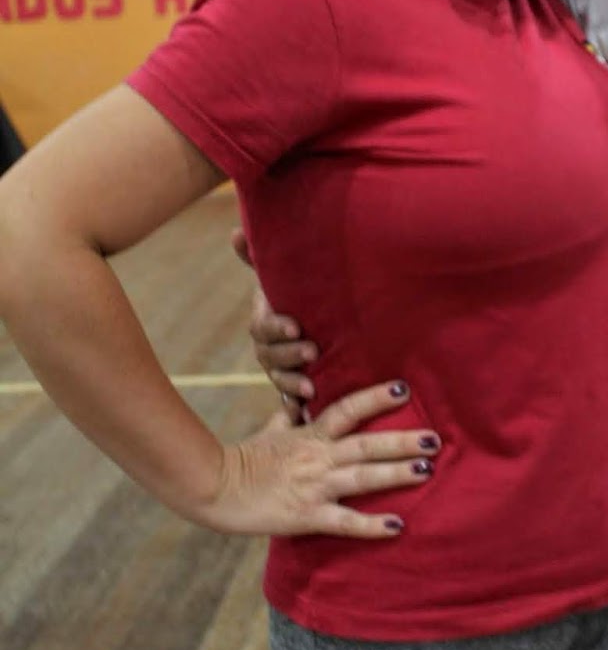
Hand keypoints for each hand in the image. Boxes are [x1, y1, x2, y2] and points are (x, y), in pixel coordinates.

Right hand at [202, 382, 437, 537]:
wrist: (213, 488)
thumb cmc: (242, 460)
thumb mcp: (269, 431)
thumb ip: (288, 416)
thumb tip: (296, 398)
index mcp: (309, 435)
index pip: (347, 410)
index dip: (374, 398)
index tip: (403, 389)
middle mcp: (317, 457)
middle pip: (365, 444)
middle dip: (401, 441)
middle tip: (435, 438)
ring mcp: (313, 486)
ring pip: (362, 477)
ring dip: (396, 473)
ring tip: (426, 470)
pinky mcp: (306, 516)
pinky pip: (344, 521)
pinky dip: (371, 525)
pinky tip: (397, 526)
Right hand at [232, 226, 317, 408]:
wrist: (329, 320)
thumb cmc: (305, 292)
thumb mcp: (288, 273)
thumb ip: (260, 256)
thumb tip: (234, 232)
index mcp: (267, 322)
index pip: (263, 328)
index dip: (276, 328)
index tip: (296, 326)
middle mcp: (271, 348)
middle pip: (270, 357)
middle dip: (289, 356)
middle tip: (312, 352)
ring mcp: (283, 370)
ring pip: (280, 381)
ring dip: (291, 385)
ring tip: (311, 388)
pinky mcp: (299, 388)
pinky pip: (291, 404)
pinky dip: (295, 411)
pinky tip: (304, 417)